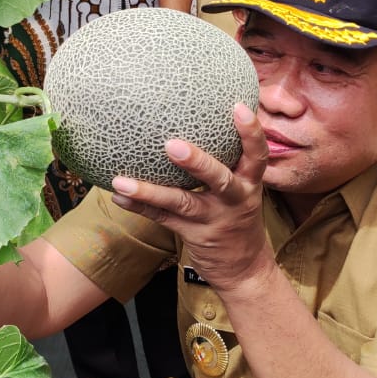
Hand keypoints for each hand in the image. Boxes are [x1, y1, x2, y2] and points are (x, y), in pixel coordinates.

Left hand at [110, 104, 271, 290]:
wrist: (245, 270)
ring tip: (121, 181)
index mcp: (250, 183)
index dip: (251, 132)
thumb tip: (198, 120)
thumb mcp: (243, 190)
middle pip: (219, 178)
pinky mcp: (195, 236)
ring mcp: (214, 220)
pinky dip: (140, 207)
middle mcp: (235, 200)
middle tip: (171, 144)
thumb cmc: (238, 219)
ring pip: (182, 203)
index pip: (257, 155)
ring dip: (149, 191)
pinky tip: (119, 198)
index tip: (238, 107)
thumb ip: (229, 162)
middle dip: (197, 162)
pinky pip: (164, 219)